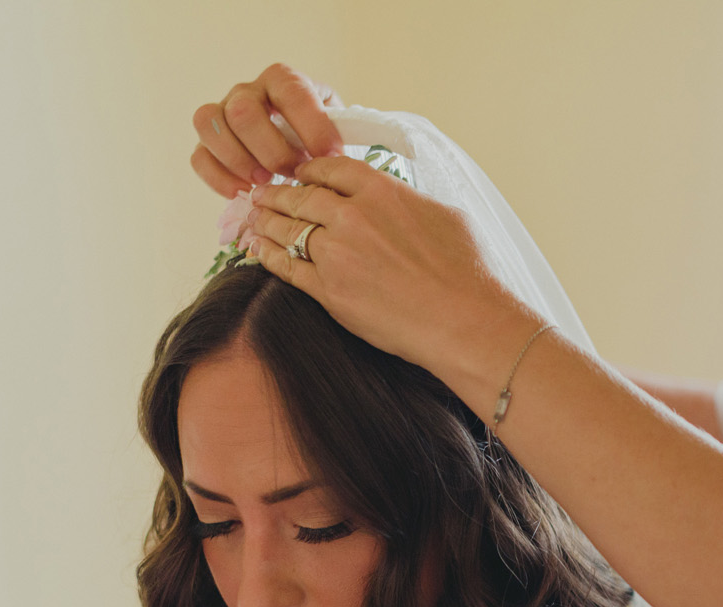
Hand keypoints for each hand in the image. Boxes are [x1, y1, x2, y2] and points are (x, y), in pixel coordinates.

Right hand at [191, 64, 344, 197]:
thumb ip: (337, 135)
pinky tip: (243, 192)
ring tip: (265, 182)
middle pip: (243, 112)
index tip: (331, 156)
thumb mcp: (336, 127)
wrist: (302, 145)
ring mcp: (222, 114)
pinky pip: (199, 156)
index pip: (292, 92)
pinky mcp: (207, 143)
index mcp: (283, 80)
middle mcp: (247, 91)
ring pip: (210, 125)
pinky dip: (219, 178)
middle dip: (272, 150)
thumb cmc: (320, 137)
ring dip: (239, 160)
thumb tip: (333, 160)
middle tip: (294, 174)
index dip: (312, 126)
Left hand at [244, 156, 537, 373]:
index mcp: (381, 191)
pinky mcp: (329, 291)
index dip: (309, 171)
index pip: (329, 168)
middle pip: (300, 197)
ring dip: (266, 222)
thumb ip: (411, 201)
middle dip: (279, 195)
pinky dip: (267, 256)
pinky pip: (286, 268)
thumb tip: (402, 200)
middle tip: (264, 195)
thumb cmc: (468, 273)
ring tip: (254, 220)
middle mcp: (352, 216)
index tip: (301, 175)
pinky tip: (257, 250)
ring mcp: (336, 254)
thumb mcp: (446, 216)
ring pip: (287, 230)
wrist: (464, 320)